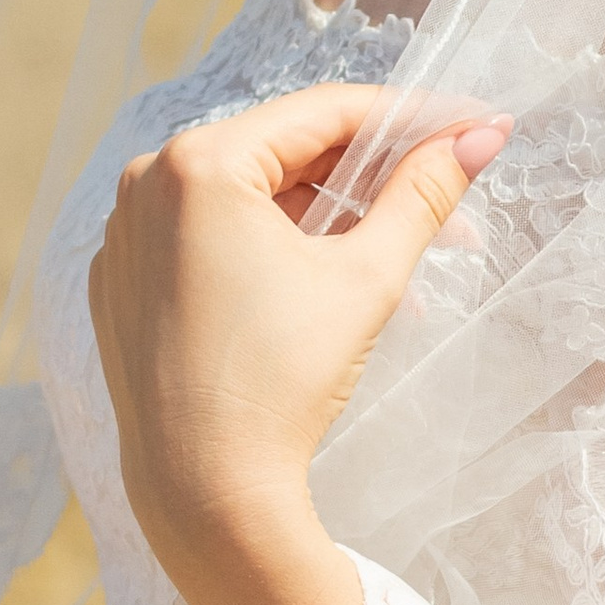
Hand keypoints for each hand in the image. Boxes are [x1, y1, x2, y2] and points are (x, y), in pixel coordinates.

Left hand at [86, 78, 508, 594]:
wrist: (205, 493)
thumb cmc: (282, 384)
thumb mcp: (367, 276)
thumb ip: (423, 193)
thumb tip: (483, 134)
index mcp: (200, 164)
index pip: (323, 112)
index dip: (406, 116)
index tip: (466, 124)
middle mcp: (146, 183)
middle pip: (282, 153)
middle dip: (368, 175)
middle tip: (443, 194)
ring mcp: (125, 234)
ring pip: (246, 197)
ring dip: (322, 213)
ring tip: (393, 249)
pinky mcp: (122, 282)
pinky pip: (204, 239)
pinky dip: (265, 248)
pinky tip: (320, 281)